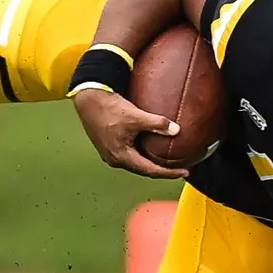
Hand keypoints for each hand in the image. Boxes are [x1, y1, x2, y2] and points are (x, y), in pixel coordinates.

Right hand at [72, 88, 189, 179]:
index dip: (169, 173)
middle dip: (162, 170)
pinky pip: (130, 154)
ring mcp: (110, 154)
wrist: (88, 99)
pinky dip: (142, 154)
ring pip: (136, 163)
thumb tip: (176, 130)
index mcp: (121, 157)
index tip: (184, 172)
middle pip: (143, 170)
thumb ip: (157, 124)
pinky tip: (150, 148)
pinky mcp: (108, 146)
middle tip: (179, 168)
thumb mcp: (136, 116)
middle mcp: (115, 159)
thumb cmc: (108, 109)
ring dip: (151, 162)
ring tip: (167, 160)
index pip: (150, 171)